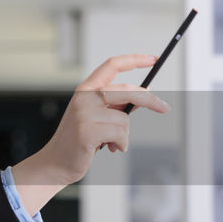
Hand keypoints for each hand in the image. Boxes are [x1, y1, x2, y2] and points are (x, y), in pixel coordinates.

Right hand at [10, 54, 169, 214]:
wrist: (57, 162)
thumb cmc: (79, 140)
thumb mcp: (97, 116)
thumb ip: (116, 104)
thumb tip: (145, 92)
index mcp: (86, 89)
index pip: (112, 65)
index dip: (134, 60)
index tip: (153, 59)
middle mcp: (84, 97)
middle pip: (126, 90)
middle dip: (150, 100)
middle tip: (164, 108)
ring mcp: (84, 114)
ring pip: (124, 119)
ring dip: (124, 135)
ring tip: (112, 143)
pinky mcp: (87, 131)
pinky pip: (120, 134)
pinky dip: (121, 144)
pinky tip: (111, 148)